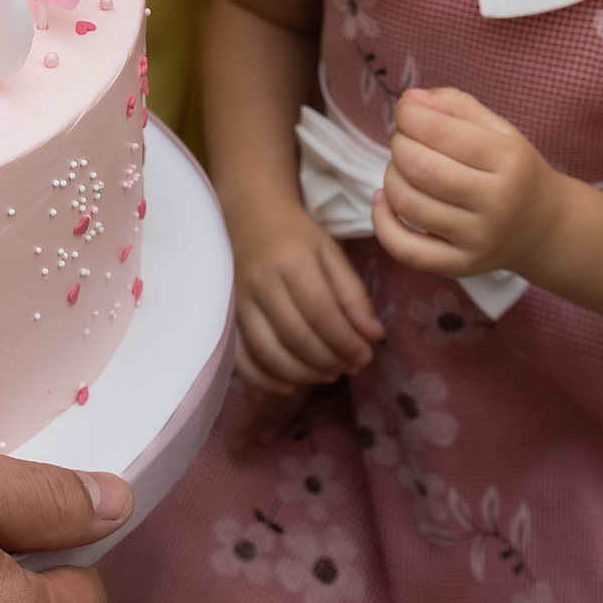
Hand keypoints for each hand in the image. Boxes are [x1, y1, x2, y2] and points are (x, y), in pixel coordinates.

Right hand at [229, 201, 383, 393]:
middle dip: (329, 360)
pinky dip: (263, 379)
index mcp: (292, 261)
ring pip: (268, 352)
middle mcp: (261, 283)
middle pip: (295, 336)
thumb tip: (373, 335)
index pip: (321, 312)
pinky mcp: (229, 317)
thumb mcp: (332, 254)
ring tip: (328, 374)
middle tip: (350, 367)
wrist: (251, 217)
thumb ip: (353, 294)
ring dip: (302, 374)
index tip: (366, 356)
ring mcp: (239, 302)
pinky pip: (241, 357)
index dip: (346, 341)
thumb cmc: (298, 237)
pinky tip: (289, 385)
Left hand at [372, 87, 563, 282]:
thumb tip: (410, 101)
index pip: (440, 131)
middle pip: (420, 167)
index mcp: (509, 160)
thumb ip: (456, 106)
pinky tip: (383, 200)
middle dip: (400, 145)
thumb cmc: (515, 171)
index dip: (409, 115)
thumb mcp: (499, 130)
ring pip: (408, 203)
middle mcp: (496, 203)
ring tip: (403, 168)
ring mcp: (477, 240)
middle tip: (406, 140)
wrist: (544, 227)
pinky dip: (382, 222)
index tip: (406, 111)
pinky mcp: (460, 266)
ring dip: (391, 177)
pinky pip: (405, 249)